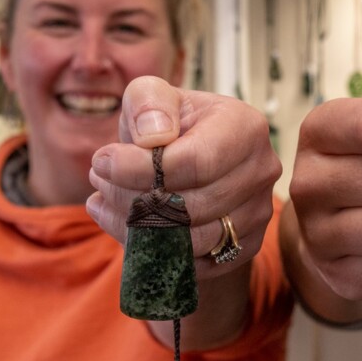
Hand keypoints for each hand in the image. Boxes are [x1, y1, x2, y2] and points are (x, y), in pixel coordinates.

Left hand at [87, 75, 281, 280]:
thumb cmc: (169, 124)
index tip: (101, 162)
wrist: (190, 158)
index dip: (140, 168)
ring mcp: (259, 211)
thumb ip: (148, 101)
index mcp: (247, 127)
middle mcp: (262, 170)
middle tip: (99, 182)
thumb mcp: (152, 96)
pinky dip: (153, 253)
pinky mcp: (247, 244)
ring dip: (137, 228)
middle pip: (192, 204)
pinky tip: (126, 227)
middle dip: (132, 198)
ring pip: (193, 239)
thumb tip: (152, 138)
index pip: (195, 161)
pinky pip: (197, 264)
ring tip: (107, 202)